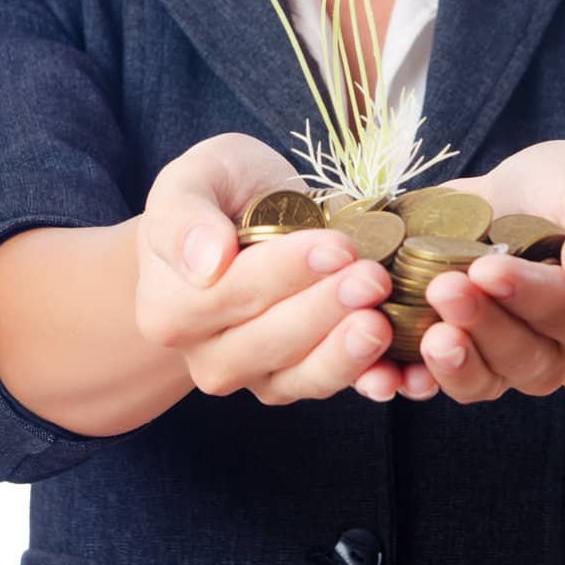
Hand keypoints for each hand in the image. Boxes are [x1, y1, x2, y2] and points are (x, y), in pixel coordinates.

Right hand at [134, 132, 393, 403]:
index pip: (231, 293)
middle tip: (373, 278)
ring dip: (346, 351)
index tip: (336, 247)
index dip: (287, 272)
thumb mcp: (194, 178)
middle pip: (268, 339)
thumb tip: (206, 261)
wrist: (241, 219)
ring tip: (382, 321)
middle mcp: (203, 353)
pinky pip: (328, 386)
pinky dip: (365, 378)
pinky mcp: (293, 381)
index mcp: (168, 307)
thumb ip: (186, 216)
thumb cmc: (216, 193)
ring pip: (300, 375)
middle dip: (325, 308)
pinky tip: (396, 368)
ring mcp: (251, 374)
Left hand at [351, 139, 564, 404]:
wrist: (517, 203)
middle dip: (482, 325)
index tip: (489, 269)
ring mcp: (503, 361)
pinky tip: (384, 371)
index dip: (527, 294)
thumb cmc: (564, 195)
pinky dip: (407, 378)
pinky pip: (434, 381)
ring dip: (450, 363)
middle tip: (445, 288)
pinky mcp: (456, 356)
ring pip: (481, 380)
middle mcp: (555, 350)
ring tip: (425, 336)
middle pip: (522, 355)